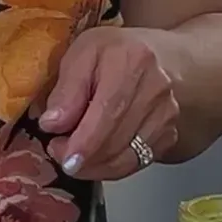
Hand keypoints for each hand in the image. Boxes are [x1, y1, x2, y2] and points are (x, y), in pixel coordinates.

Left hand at [34, 27, 178, 180]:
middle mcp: (157, 90)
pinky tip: (94, 157)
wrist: (155, 58)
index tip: (62, 156)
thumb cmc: (111, 54)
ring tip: (73, 154)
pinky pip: (136, 163)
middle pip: (116, 139)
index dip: (85, 141)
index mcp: (132, 61)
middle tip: (58, 152)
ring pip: (126, 159)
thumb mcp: (80, 55)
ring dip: (94, 166)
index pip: (108, 111)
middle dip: (83, 157)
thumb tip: (52, 124)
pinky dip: (110, 167)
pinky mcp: (169, 135)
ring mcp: (167, 115)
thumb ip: (66, 90)